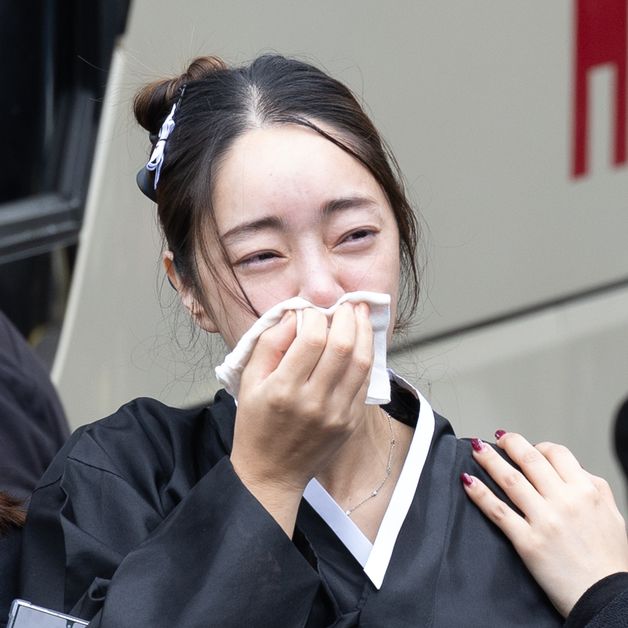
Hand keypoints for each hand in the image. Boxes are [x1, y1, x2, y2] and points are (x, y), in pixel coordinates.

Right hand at [230, 302, 372, 534]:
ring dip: (364, 332)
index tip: (311, 311)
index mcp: (284, 389)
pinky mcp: (350, 422)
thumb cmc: (256, 425)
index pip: (313, 339)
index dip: (316, 316)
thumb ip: (270, 344)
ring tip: (360, 314)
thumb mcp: (249, 381)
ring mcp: (336, 414)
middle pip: (343, 346)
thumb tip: (294, 315)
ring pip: (362, 362)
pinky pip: (365, 382)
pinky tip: (361, 343)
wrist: (272, 472)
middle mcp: (314, 401)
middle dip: (347, 317)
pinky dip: (366, 357)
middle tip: (345, 304)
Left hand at [462, 432, 627, 616]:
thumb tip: (573, 469)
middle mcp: (565, 501)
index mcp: (586, 491)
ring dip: (489, 460)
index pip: (557, 453)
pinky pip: (498, 510)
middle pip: (529, 460)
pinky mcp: (527, 541)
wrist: (607, 599)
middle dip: (509, 443)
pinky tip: (468, 480)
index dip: (538, 445)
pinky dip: (480, 493)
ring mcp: (544, 520)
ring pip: (510, 479)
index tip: (527, 446)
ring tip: (476, 448)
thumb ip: (594, 487)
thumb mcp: (613, 515)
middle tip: (498, 438)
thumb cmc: (609, 561)